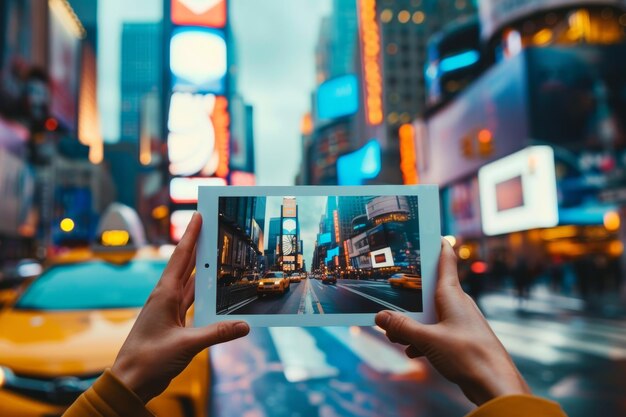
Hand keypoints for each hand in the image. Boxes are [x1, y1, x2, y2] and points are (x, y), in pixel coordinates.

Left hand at [111, 212, 249, 402]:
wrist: (130, 381)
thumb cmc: (148, 360)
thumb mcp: (186, 345)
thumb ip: (217, 334)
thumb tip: (244, 326)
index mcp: (164, 295)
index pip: (180, 258)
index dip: (190, 236)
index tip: (198, 216)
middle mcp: (165, 297)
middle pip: (185, 265)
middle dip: (198, 246)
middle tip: (211, 228)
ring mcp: (168, 310)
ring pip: (189, 283)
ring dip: (202, 269)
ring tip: (217, 253)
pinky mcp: (173, 322)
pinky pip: (191, 301)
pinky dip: (203, 293)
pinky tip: (214, 290)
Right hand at [375, 239, 528, 405]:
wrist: (496, 385)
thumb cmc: (469, 356)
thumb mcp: (428, 341)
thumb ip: (402, 328)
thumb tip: (380, 317)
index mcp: (452, 295)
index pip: (445, 260)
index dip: (437, 244)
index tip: (428, 231)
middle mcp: (458, 304)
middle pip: (429, 290)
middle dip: (407, 299)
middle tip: (388, 305)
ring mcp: (461, 321)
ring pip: (431, 313)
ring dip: (413, 323)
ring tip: (396, 337)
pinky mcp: (461, 339)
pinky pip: (437, 331)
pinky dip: (423, 339)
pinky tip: (414, 352)